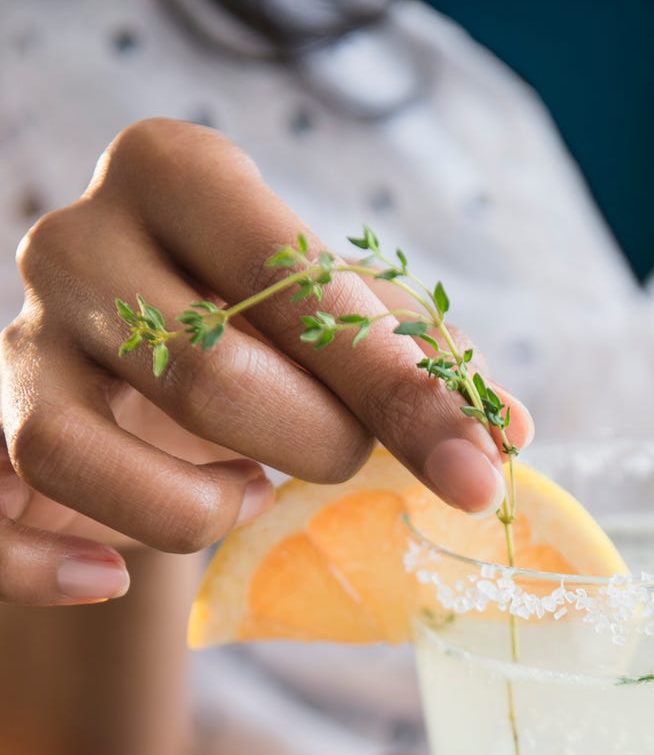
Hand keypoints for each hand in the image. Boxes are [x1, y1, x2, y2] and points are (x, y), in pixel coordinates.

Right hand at [0, 118, 532, 605]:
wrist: (126, 364)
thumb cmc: (251, 331)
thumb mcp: (336, 321)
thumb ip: (416, 362)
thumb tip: (504, 434)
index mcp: (177, 175)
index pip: (294, 284)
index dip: (397, 390)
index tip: (478, 471)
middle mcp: (78, 240)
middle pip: (203, 370)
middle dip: (310, 445)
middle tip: (343, 463)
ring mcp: (19, 341)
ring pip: (81, 450)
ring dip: (192, 508)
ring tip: (246, 494)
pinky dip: (50, 566)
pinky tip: (113, 580)